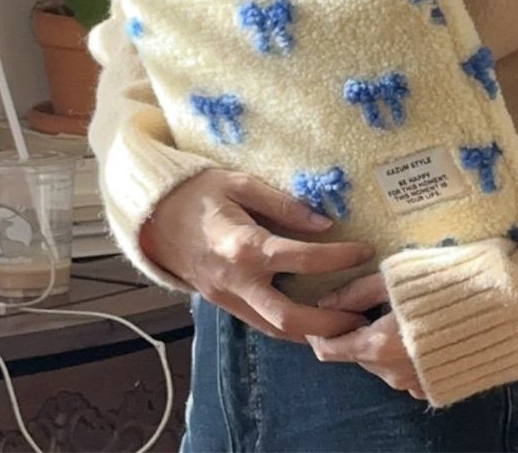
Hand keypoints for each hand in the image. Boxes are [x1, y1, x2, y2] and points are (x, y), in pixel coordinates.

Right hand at [138, 168, 374, 343]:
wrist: (153, 213)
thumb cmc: (198, 191)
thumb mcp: (240, 183)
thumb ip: (283, 204)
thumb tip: (322, 224)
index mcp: (243, 245)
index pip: (301, 259)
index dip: (338, 257)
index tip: (365, 251)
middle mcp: (236, 280)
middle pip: (288, 317)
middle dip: (329, 322)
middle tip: (361, 315)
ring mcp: (226, 297)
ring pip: (274, 330)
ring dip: (311, 334)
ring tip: (345, 327)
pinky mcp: (221, 302)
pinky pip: (260, 323)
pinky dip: (288, 327)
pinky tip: (311, 322)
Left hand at [307, 273, 425, 398]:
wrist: (492, 311)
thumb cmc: (437, 289)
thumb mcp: (390, 281)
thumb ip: (355, 293)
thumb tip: (325, 303)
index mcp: (377, 347)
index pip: (328, 349)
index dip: (316, 332)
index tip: (316, 313)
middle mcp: (392, 373)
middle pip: (354, 354)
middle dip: (350, 334)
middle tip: (361, 307)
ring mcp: (413, 384)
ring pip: (378, 364)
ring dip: (375, 344)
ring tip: (389, 316)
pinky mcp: (432, 386)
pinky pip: (403, 375)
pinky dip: (398, 358)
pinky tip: (409, 336)